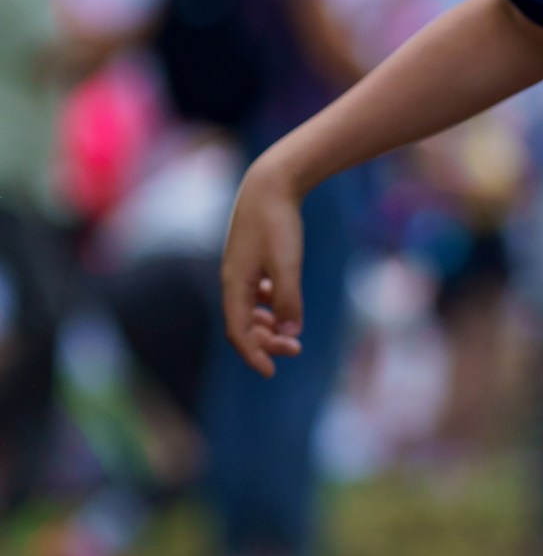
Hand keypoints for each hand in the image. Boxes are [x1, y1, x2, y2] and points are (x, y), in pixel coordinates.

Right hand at [220, 158, 306, 377]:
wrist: (271, 182)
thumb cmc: (277, 222)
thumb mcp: (287, 264)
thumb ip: (289, 300)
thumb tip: (291, 332)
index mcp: (235, 284)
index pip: (238, 332)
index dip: (253, 355)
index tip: (271, 372)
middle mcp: (233, 279)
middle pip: (243, 324)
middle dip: (266, 341)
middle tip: (295, 348)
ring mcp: (241, 268)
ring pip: (249, 309)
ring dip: (267, 325)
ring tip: (290, 332)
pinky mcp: (252, 258)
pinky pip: (256, 293)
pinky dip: (268, 305)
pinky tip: (282, 304)